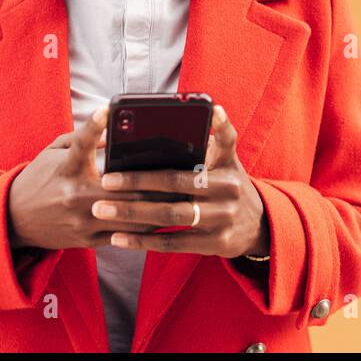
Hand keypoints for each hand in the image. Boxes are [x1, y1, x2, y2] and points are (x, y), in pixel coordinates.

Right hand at [6, 106, 166, 250]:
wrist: (13, 221)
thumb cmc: (38, 180)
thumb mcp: (54, 153)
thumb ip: (83, 140)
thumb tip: (116, 133)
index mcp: (65, 168)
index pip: (80, 143)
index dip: (92, 126)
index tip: (106, 110)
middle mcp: (74, 195)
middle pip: (123, 187)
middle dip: (154, 181)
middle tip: (182, 170)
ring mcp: (83, 220)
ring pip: (130, 215)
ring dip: (158, 207)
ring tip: (184, 197)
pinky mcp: (88, 240)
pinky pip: (124, 235)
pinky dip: (146, 227)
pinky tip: (166, 219)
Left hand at [90, 104, 269, 257]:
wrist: (259, 225)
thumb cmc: (228, 183)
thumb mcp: (227, 159)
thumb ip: (210, 141)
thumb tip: (189, 116)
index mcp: (227, 164)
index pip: (211, 146)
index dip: (201, 134)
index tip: (165, 132)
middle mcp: (228, 190)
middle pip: (176, 184)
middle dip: (137, 183)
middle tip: (105, 181)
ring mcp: (223, 219)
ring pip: (171, 215)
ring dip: (133, 213)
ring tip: (101, 209)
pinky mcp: (215, 244)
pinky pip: (173, 243)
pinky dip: (144, 241)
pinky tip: (118, 238)